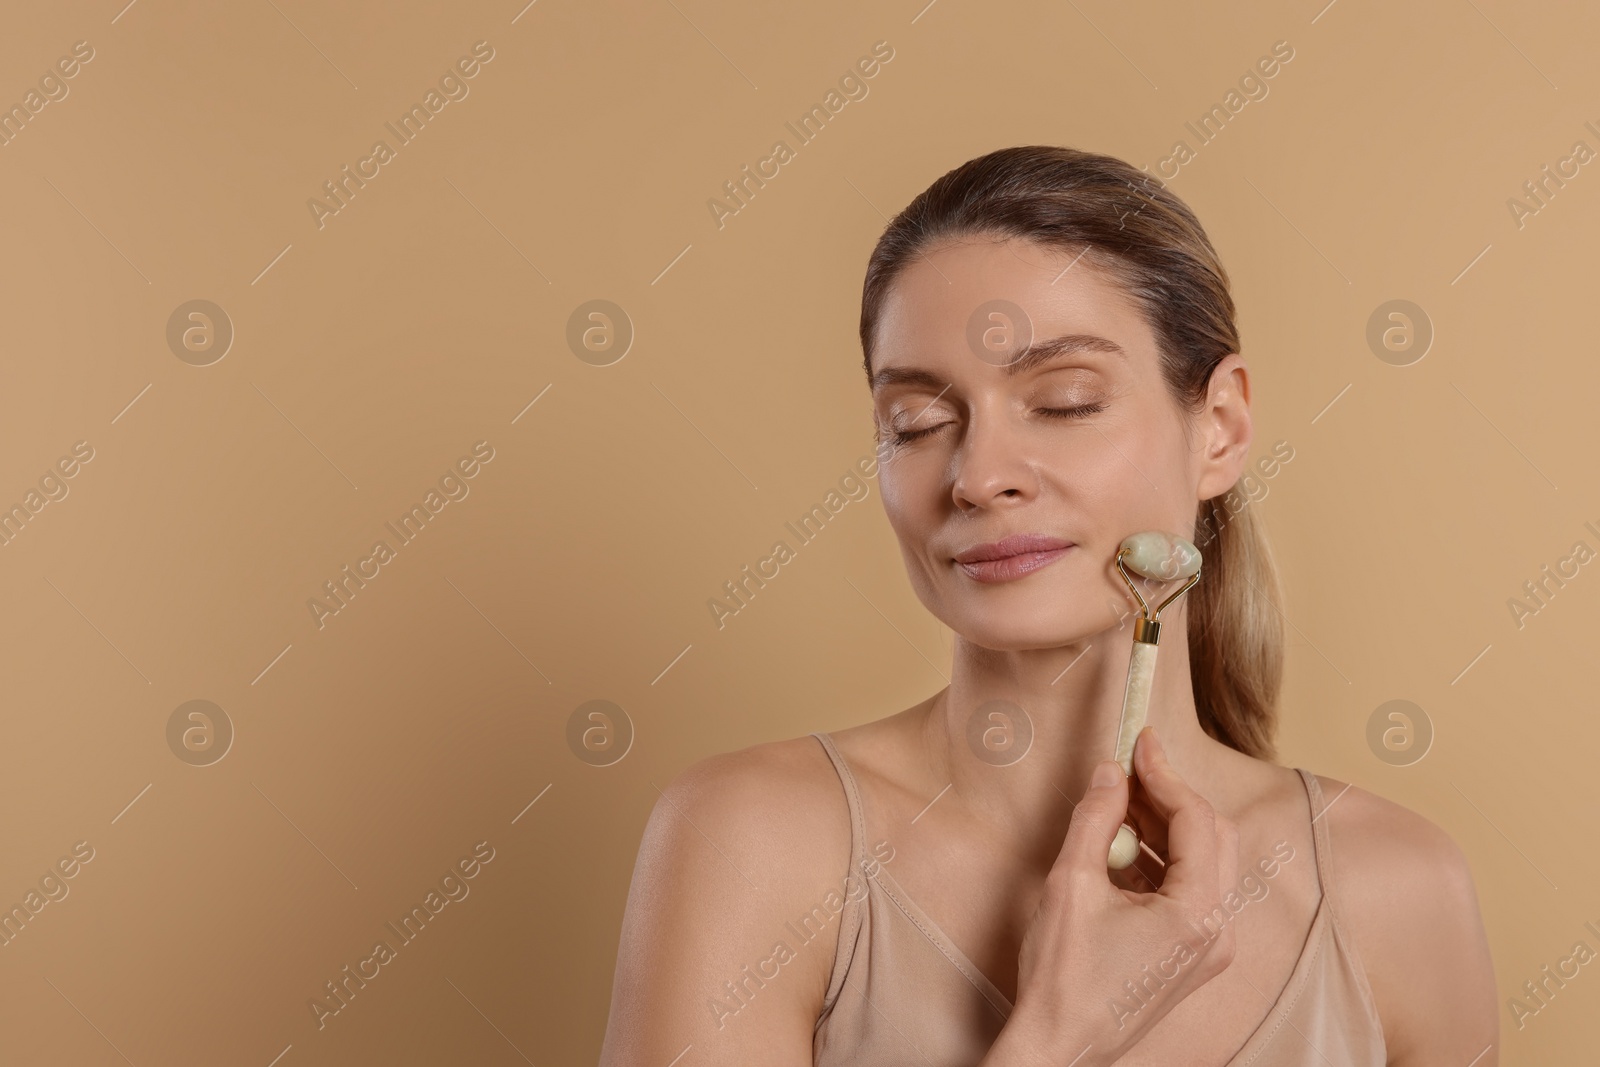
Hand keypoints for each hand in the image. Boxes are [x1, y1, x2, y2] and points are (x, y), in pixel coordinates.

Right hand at [986, 727, 1239, 1066]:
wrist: (1061, 1047)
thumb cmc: (1063, 976)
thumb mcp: (1071, 885)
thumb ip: (1095, 820)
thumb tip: (1109, 772)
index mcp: (1197, 914)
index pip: (1195, 820)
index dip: (1166, 773)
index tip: (1140, 741)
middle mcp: (1216, 931)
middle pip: (1211, 837)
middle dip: (1170, 797)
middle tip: (1129, 769)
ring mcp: (1209, 947)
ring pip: (1203, 862)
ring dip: (1163, 827)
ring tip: (1117, 806)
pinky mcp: (1193, 956)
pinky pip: (1190, 890)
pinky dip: (1160, 860)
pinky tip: (1120, 848)